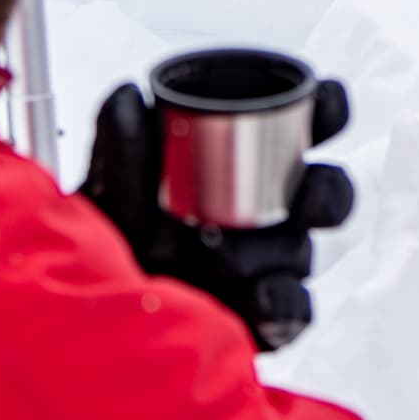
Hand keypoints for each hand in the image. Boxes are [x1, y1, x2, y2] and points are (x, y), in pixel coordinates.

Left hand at [79, 73, 356, 350]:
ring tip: (219, 252)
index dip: (326, 111)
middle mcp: (262, 215)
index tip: (325, 98)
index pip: (299, 131)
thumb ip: (120, 154)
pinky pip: (293, 310)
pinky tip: (259, 296)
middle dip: (326, 191)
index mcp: (239, 170)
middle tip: (307, 196)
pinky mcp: (265, 319)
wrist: (92, 323)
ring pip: (301, 252)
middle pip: (321, 192)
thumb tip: (126, 96)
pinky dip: (282, 303)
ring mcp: (268, 268)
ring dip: (276, 251)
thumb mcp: (106, 200)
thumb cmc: (106, 253)